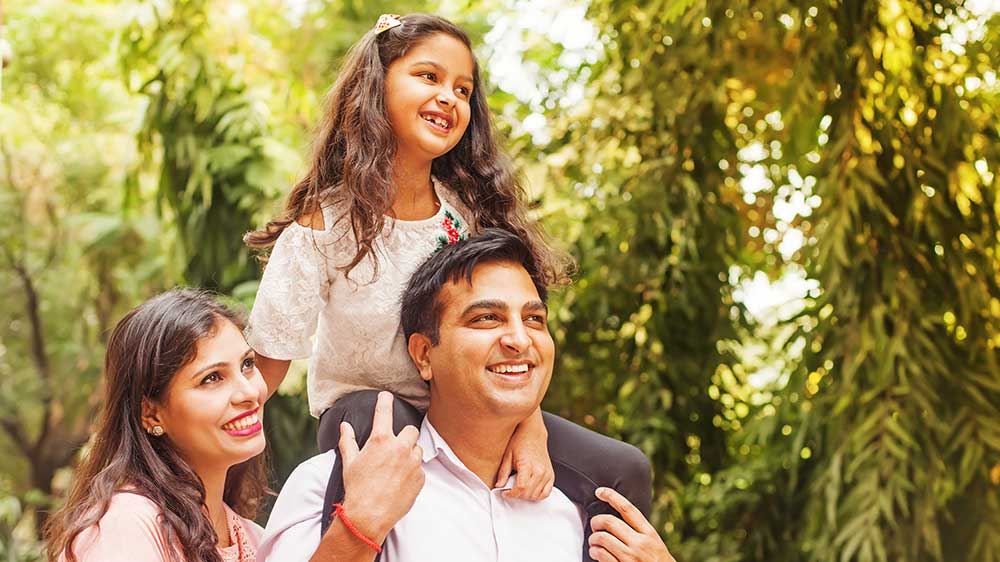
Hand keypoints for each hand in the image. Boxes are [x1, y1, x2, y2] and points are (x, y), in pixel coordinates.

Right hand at [338, 392, 424, 540]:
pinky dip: (412, 472)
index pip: (385, 413)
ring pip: (417, 449)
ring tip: (396, 468)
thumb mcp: (349, 463)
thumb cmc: (357, 489)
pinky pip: (420, 469)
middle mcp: (399, 448)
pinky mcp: (420, 478)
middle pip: (411, 430)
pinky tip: (400, 481)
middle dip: (404, 436)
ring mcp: (412, 463)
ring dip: (409, 454)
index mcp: (380, 441)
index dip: (385, 401)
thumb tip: (344, 426)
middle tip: (394, 446)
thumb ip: (348, 441)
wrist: (369, 516)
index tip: (386, 396)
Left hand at [496, 408, 553, 499]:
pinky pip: (546, 493)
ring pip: (537, 495)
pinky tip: (530, 491)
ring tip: (519, 490)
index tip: (505, 493)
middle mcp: (540, 470)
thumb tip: (498, 486)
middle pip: (528, 493)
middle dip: (517, 496)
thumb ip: (503, 473)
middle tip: (510, 491)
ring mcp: (547, 473)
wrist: (533, 434)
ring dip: (526, 496)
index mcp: (528, 465)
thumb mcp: (508, 456)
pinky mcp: (551, 475)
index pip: (521, 487)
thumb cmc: (520, 442)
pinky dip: (538, 496)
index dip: (512, 494)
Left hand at [588, 487, 675, 561]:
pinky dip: (594, 552)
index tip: (600, 491)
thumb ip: (639, 531)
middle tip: (594, 524)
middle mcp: (640, 543)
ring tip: (594, 542)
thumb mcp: (654, 542)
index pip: (627, 509)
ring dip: (593, 539)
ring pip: (602, 538)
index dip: (611, 496)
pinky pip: (601, 555)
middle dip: (596, 521)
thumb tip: (617, 519)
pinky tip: (595, 553)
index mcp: (649, 533)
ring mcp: (630, 557)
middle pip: (609, 522)